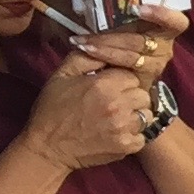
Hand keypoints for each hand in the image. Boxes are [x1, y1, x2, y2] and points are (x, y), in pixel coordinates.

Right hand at [25, 53, 164, 171]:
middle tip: (114, 104)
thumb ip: (85, 57)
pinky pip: (142, 136)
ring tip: (115, 119)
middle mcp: (118, 104)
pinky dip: (133, 136)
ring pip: (146, 115)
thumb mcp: (62, 75)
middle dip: (132, 98)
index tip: (111, 88)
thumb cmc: (52, 110)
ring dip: (135, 117)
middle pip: (143, 95)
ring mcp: (124, 127)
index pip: (132, 76)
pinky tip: (115, 134)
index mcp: (104, 84)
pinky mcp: (127, 146)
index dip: (122, 81)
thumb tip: (104, 46)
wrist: (47, 147)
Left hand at [79, 4, 185, 85]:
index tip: (136, 9)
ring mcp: (156, 63)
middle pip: (143, 40)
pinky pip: (125, 67)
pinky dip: (105, 56)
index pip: (176, 22)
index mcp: (164, 28)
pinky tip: (87, 50)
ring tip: (82, 42)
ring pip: (132, 55)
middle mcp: (164, 46)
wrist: (118, 67)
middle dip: (113, 36)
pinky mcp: (146, 77)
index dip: (162, 15)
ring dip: (104, 47)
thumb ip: (122, 9)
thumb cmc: (120, 34)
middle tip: (89, 31)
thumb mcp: (124, 19)